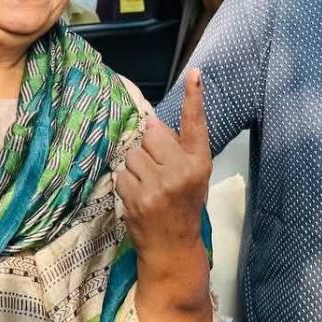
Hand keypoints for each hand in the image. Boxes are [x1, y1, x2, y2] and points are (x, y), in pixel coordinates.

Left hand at [115, 69, 212, 264]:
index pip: (196, 124)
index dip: (194, 98)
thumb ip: (177, 148)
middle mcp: (181, 171)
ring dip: (136, 165)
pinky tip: (139, 195)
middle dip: (150, 147)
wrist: (173, 247)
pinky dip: (127, 182)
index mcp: (199, 163)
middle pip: (152, 134)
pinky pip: (122, 172)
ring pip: (133, 153)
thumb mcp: (192, 176)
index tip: (195, 74)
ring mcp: (158, 185)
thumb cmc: (184, 206)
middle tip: (158, 168)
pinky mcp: (136, 196)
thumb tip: (150, 121)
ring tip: (149, 184)